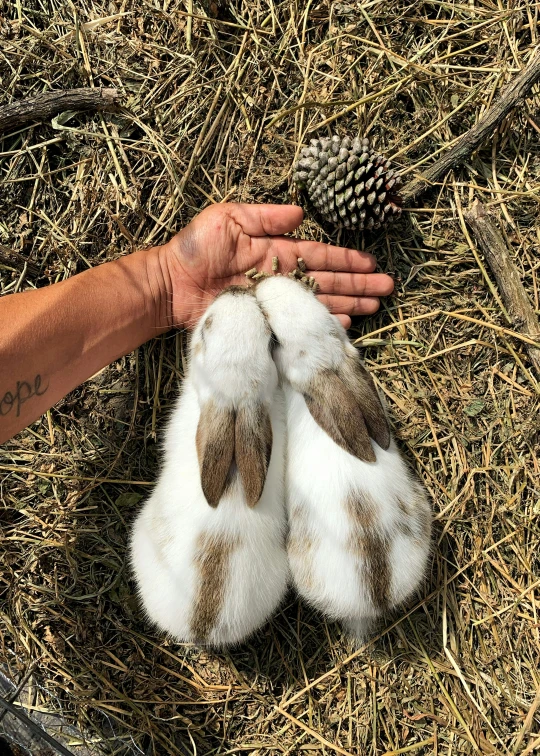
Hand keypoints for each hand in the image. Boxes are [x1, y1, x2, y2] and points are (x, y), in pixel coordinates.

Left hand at [161, 203, 393, 328]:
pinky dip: (320, 323)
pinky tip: (344, 324)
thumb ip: (263, 217)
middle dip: (358, 284)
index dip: (347, 260)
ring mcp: (273, 302)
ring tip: (375, 306)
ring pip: (319, 303)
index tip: (372, 265)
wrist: (170, 283)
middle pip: (328, 281)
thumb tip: (300, 213)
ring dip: (348, 304)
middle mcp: (280, 278)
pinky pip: (296, 324)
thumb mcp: (227, 219)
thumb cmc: (194, 249)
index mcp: (275, 252)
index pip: (320, 256)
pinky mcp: (263, 321)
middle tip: (387, 289)